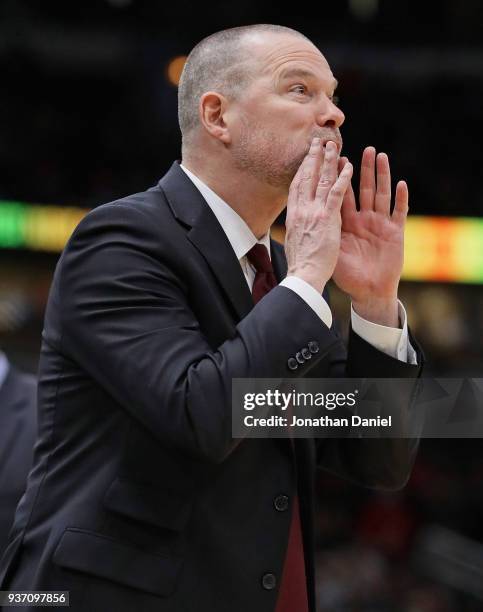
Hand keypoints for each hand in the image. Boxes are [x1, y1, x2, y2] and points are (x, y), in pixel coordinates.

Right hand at [285, 138, 352, 293]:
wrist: (303, 276)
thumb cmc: (300, 265)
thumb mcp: (292, 241)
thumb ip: (296, 228)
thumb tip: (294, 223)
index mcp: (293, 216)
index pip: (296, 187)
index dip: (302, 170)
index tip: (306, 158)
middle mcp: (301, 210)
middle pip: (307, 177)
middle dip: (313, 158)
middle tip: (318, 142)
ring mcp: (314, 213)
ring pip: (322, 181)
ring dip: (328, 161)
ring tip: (334, 145)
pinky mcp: (328, 219)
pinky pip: (338, 194)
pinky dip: (343, 178)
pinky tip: (349, 167)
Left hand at [332, 147, 408, 325]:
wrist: (367, 292)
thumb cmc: (347, 275)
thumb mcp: (332, 251)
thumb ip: (323, 233)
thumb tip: (302, 219)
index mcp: (346, 223)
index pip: (341, 195)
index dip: (339, 177)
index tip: (335, 157)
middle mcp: (363, 220)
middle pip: (364, 189)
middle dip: (363, 169)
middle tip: (366, 150)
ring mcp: (380, 224)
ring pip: (382, 194)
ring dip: (382, 175)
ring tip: (381, 156)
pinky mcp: (395, 233)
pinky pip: (399, 212)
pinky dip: (401, 198)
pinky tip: (401, 183)